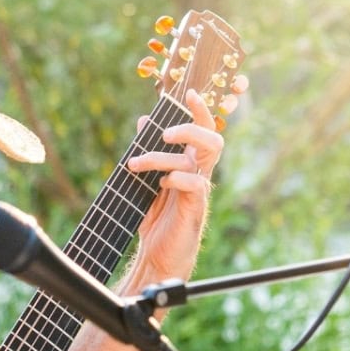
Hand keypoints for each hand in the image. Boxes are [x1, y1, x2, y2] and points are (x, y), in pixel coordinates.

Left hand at [122, 76, 249, 282]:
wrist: (156, 257)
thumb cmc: (156, 220)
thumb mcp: (146, 180)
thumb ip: (148, 150)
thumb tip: (143, 119)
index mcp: (190, 164)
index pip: (204, 130)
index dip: (201, 110)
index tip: (190, 93)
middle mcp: (199, 174)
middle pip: (212, 140)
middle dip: (189, 129)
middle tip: (163, 133)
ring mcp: (199, 191)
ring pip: (195, 160)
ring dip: (162, 157)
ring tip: (137, 164)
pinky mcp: (195, 208)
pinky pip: (195, 184)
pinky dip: (176, 178)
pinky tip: (160, 184)